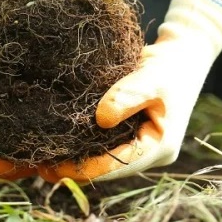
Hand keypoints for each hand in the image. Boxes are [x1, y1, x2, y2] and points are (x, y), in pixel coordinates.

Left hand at [37, 0, 221, 182]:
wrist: (182, 54)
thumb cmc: (170, 65)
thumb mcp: (152, 76)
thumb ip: (129, 95)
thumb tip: (100, 119)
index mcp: (161, 146)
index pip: (119, 164)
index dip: (86, 168)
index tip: (55, 165)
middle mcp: (150, 152)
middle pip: (109, 167)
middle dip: (76, 166)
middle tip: (39, 163)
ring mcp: (140, 144)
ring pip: (105, 158)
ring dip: (78, 156)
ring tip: (42, 155)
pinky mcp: (130, 133)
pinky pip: (105, 144)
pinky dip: (83, 143)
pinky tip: (58, 139)